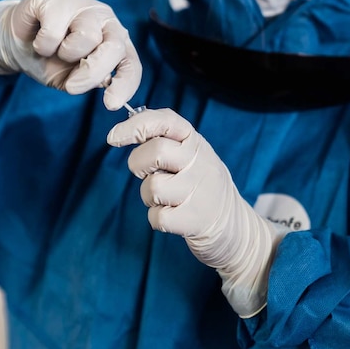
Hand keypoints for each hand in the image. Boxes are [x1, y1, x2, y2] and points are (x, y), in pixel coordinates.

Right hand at [0, 0, 140, 109]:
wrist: (17, 42)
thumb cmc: (50, 59)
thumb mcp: (71, 79)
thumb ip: (89, 79)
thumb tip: (104, 81)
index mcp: (114, 42)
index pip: (131, 64)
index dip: (125, 84)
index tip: (111, 103)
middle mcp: (105, 21)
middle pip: (114, 48)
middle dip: (93, 72)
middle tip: (71, 85)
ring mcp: (83, 6)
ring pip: (87, 37)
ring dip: (64, 54)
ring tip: (54, 50)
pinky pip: (54, 32)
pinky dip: (43, 45)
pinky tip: (39, 39)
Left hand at [107, 108, 286, 317]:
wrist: (235, 228)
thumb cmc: (201, 187)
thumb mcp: (191, 156)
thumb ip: (165, 140)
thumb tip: (126, 128)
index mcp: (196, 143)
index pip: (166, 121)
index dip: (137, 124)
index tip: (113, 137)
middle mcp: (201, 163)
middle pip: (155, 151)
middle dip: (138, 165)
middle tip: (149, 174)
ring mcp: (200, 192)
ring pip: (153, 187)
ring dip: (149, 197)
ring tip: (167, 199)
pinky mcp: (195, 220)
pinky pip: (157, 216)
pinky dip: (158, 219)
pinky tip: (174, 216)